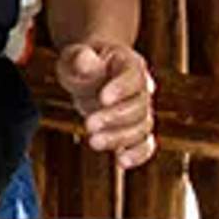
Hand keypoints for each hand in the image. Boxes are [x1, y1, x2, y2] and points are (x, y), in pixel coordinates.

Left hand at [58, 39, 157, 169]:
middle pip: (139, 106)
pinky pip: (145, 144)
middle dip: (114, 117)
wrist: (89, 74)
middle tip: (89, 124)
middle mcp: (142, 88)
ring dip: (120, 138)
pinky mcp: (134, 129)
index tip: (103, 98)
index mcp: (129, 64)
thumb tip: (86, 60)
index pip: (134, 76)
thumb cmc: (81, 63)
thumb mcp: (73, 56)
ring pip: (142, 127)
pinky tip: (121, 162)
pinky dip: (138, 155)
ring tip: (93, 141)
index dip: (122, 88)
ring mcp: (140, 110)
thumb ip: (79, 58)